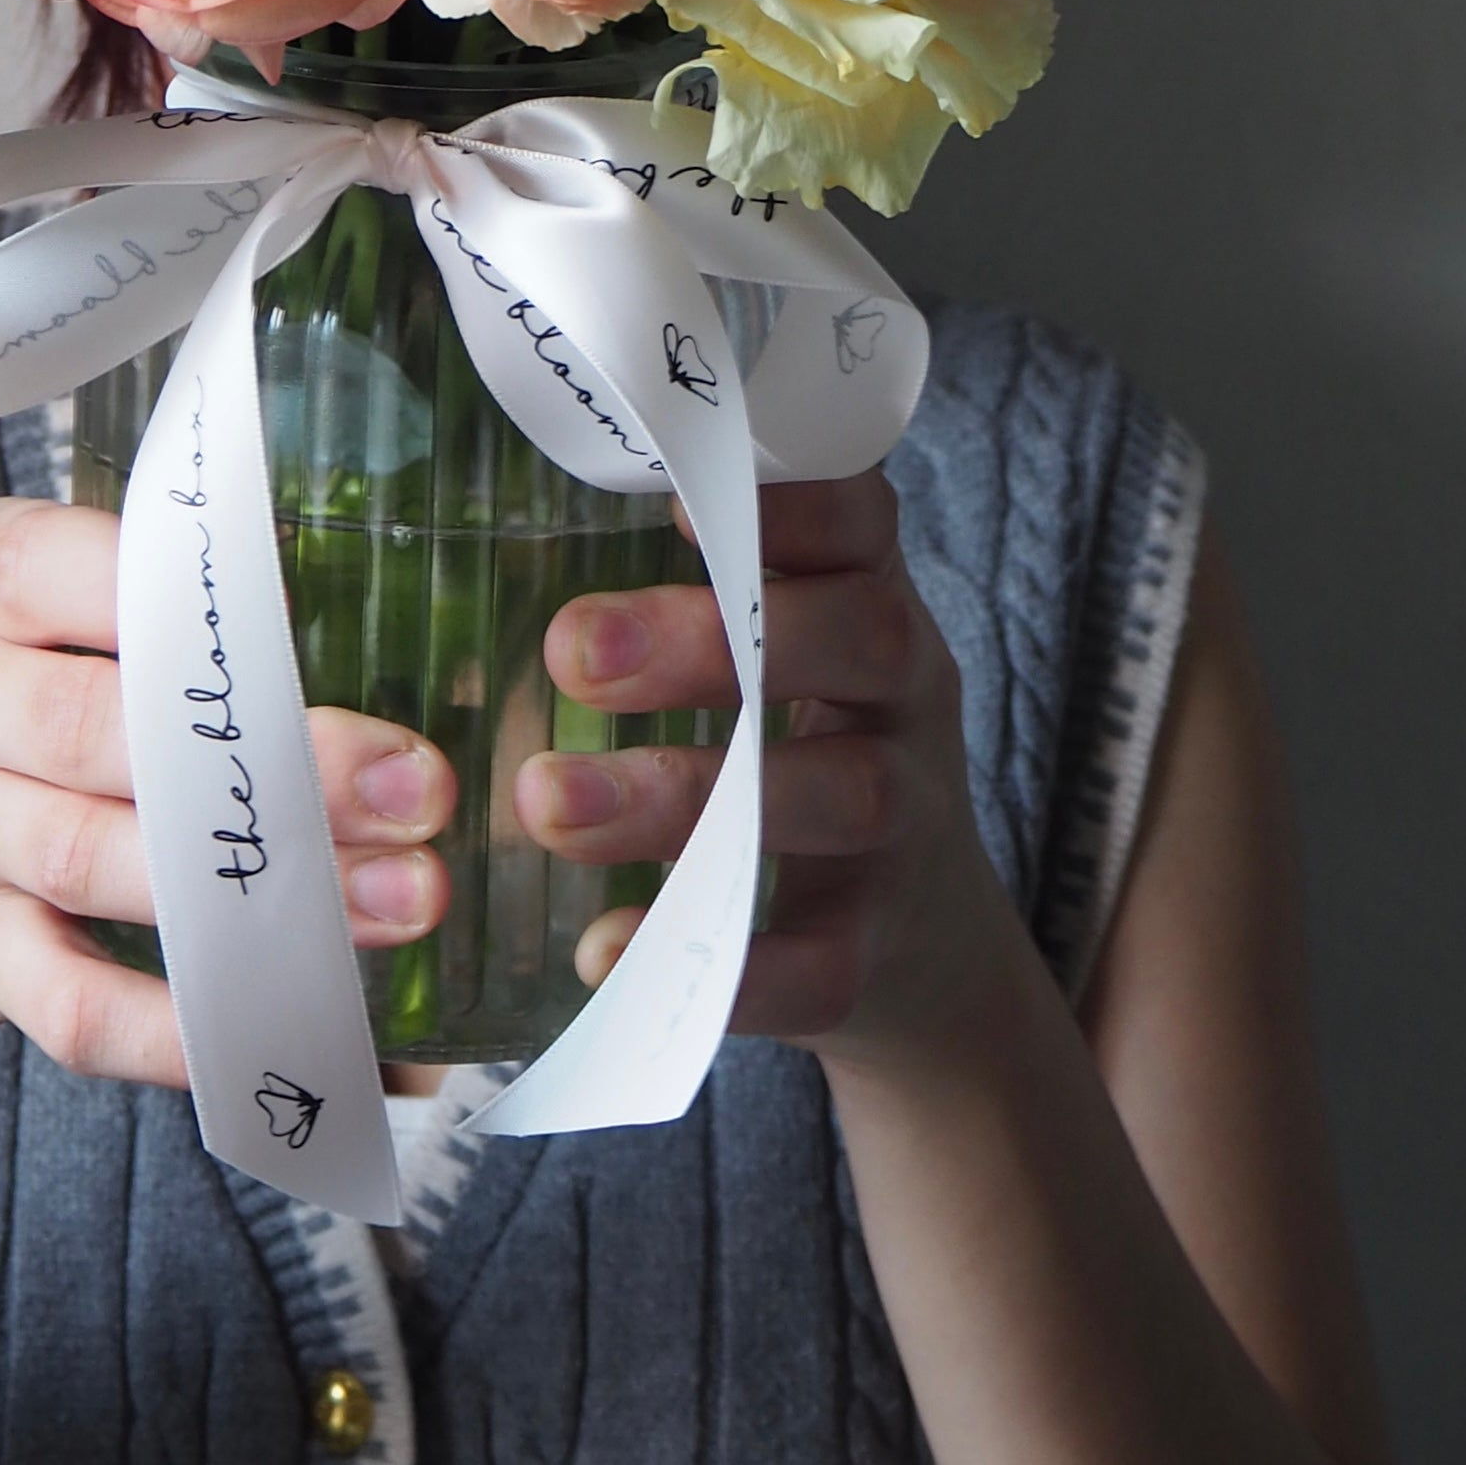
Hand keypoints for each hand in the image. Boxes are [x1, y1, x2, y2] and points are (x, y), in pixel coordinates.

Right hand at [0, 497, 452, 1089]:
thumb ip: (111, 619)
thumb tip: (327, 626)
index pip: (111, 573)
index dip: (232, 609)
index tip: (364, 630)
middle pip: (127, 727)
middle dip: (284, 761)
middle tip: (426, 787)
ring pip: (111, 862)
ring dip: (262, 894)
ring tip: (407, 904)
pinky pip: (73, 1002)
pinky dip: (187, 1034)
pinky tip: (294, 1040)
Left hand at [518, 470, 1029, 1077]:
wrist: (930, 943)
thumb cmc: (816, 746)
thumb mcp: (796, 651)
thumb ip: (715, 586)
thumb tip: (535, 503)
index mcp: (872, 600)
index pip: (864, 522)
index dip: (795, 500)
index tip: (681, 501)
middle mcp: (906, 700)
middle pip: (857, 643)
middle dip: (712, 642)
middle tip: (569, 650)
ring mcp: (905, 830)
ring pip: (832, 797)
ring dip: (681, 797)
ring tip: (548, 802)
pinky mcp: (874, 951)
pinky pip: (809, 964)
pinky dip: (717, 963)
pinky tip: (605, 950)